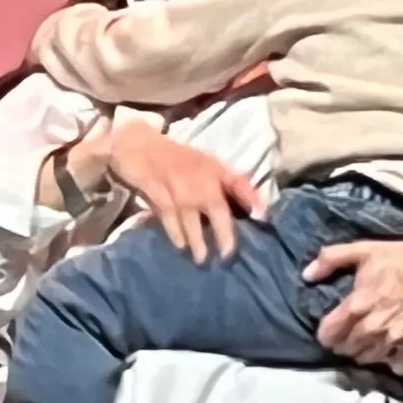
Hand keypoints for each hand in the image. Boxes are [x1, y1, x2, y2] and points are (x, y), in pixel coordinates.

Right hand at [94, 122, 266, 263]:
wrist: (138, 143)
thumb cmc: (178, 158)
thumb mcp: (208, 164)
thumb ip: (232, 184)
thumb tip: (258, 209)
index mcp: (214, 167)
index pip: (239, 182)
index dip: (252, 199)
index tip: (264, 218)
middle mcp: (199, 175)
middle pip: (215, 206)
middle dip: (223, 232)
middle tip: (228, 254)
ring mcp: (176, 183)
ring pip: (190, 215)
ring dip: (197, 238)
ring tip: (202, 258)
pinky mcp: (154, 187)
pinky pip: (166, 213)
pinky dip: (174, 230)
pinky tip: (180, 245)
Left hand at [308, 207, 402, 372]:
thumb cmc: (401, 257)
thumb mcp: (362, 249)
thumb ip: (329, 259)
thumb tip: (306, 276)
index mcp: (357, 304)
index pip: (328, 335)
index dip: (325, 334)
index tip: (330, 328)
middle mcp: (374, 326)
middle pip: (346, 350)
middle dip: (343, 344)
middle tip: (348, 334)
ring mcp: (396, 338)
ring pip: (368, 360)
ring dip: (364, 353)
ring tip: (367, 343)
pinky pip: (398, 366)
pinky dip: (392, 362)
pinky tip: (391, 351)